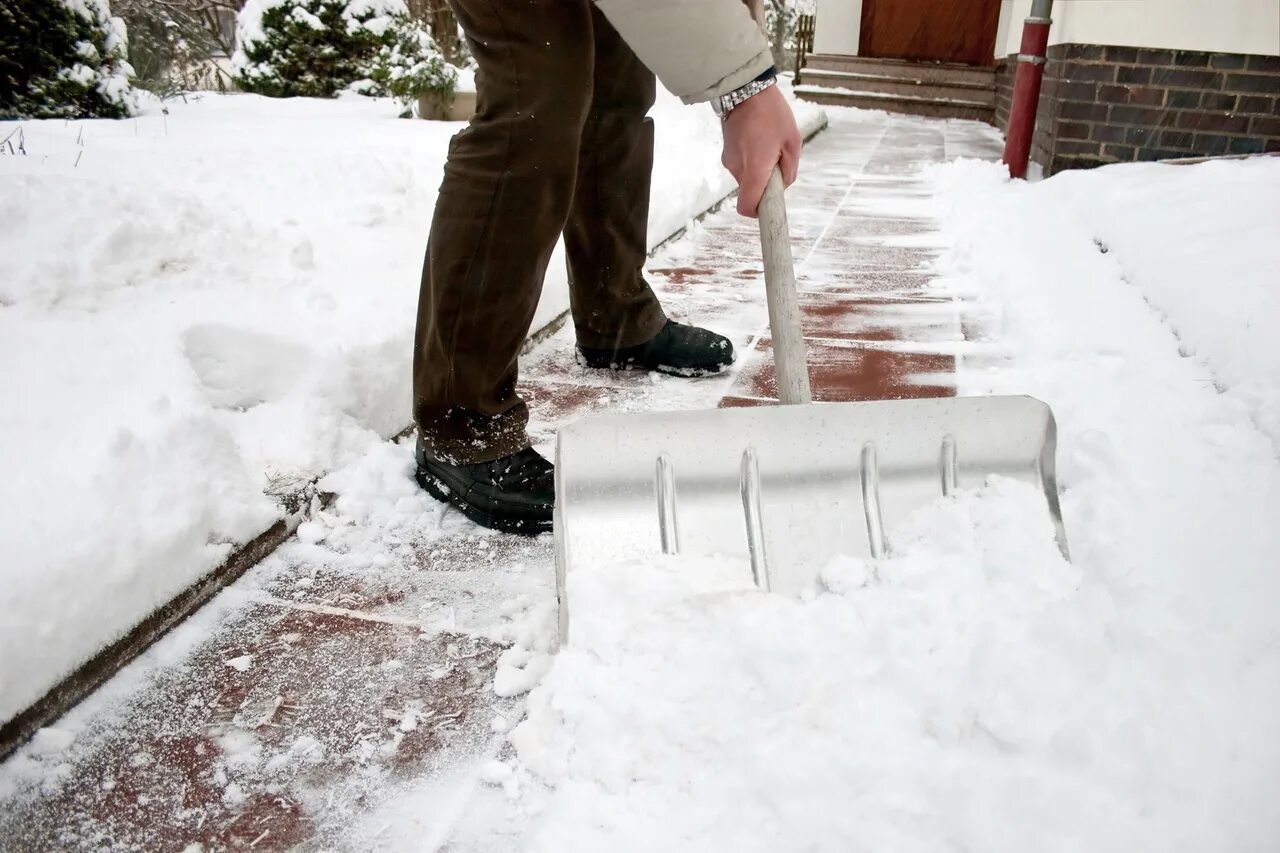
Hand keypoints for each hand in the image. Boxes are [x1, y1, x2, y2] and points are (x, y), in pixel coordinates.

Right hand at [720, 84, 801, 217]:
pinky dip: (751, 160)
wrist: (745, 89)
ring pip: (747, 178)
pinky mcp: (726, 152)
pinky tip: (759, 140)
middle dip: (765, 184)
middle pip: (751, 192)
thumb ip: (790, 169)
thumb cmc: (771, 113)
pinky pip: (741, 165)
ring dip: (758, 170)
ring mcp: (729, 161)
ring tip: (769, 145)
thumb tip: (783, 184)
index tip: (768, 209)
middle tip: (777, 161)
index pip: (747, 206)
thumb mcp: (793, 141)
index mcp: (754, 169)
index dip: (757, 214)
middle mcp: (737, 169)